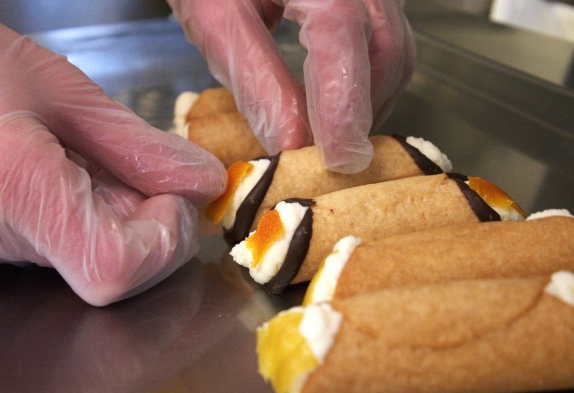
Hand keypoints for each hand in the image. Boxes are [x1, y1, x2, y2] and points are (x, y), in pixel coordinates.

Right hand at [0, 2, 226, 305]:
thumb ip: (139, 147)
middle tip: (130, 172)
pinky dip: (73, 227)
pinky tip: (55, 184)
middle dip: (144, 225)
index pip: (115, 269)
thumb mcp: (61, 90)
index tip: (171, 198)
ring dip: (107, 222)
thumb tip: (202, 184)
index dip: (161, 242)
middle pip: (104, 272)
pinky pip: (47, 257)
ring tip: (78, 166)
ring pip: (78, 265)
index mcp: (8, 183)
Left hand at [168, 0, 414, 172]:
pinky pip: (386, 42)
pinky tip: (337, 104)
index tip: (339, 158)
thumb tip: (291, 141)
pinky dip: (367, 83)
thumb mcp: (215, 17)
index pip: (341, 31)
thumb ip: (254, 78)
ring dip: (369, 101)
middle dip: (362, 110)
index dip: (344, 102)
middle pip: (385, 46)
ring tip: (332, 137)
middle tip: (333, 158)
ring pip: (394, 48)